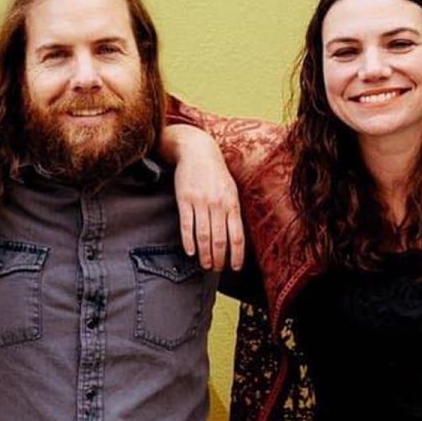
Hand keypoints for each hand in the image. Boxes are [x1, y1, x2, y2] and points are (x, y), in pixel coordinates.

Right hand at [164, 124, 244, 271]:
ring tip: (205, 265)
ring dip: (204, 254)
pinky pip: (187, 225)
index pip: (237, 235)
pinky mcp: (184, 199)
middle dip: (218, 258)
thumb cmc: (216, 173)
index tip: (235, 268)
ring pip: (203, 235)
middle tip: (216, 269)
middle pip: (219, 239)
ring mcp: (200, 201)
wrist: (197, 151)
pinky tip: (190, 252)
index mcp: (232, 203)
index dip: (236, 255)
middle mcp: (218, 204)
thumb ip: (234, 211)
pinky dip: (189, 241)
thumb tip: (237, 237)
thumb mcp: (231, 189)